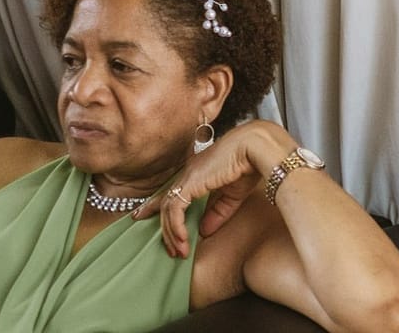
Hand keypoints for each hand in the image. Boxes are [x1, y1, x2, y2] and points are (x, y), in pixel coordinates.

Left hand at [133, 119, 286, 257]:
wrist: (257, 147)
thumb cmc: (250, 163)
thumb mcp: (233, 194)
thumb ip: (217, 212)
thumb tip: (204, 231)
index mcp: (198, 172)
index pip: (171, 191)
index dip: (155, 205)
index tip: (142, 215)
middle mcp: (188, 174)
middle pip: (166, 204)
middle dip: (166, 229)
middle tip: (170, 249)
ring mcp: (187, 178)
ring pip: (167, 209)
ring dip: (171, 234)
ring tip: (179, 251)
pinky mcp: (189, 183)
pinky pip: (174, 210)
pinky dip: (176, 227)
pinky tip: (183, 240)